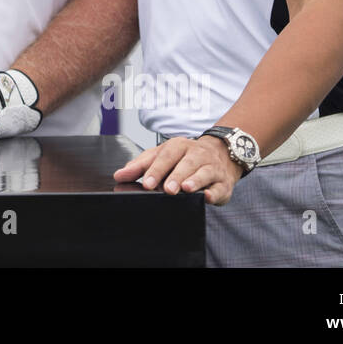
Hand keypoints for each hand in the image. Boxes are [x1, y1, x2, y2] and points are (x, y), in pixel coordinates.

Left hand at [113, 135, 242, 204]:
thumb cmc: (183, 158)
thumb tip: (119, 175)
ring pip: (204, 172)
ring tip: (186, 189)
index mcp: (178, 146)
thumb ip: (140, 166)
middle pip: (186, 163)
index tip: (146, 183)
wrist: (220, 154)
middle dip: (176, 176)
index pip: (165, 156)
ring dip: (195, 181)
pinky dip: (215, 192)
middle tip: (167, 189)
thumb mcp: (160, 156)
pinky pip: (220, 187)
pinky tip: (208, 196)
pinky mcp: (223, 182)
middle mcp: (196, 154)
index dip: (155, 170)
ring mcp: (211, 167)